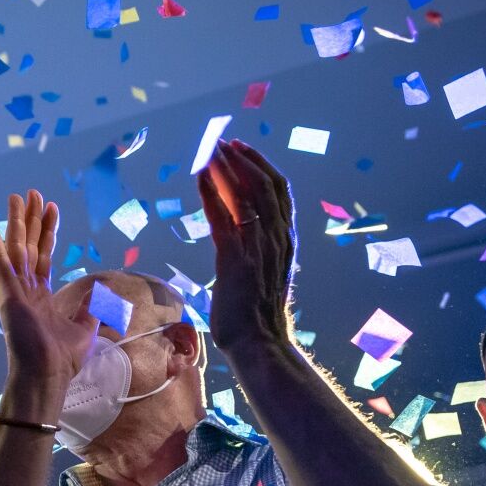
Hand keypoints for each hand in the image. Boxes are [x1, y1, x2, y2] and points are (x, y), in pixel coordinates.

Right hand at [0, 190, 96, 394]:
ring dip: (15, 219)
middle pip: (29, 245)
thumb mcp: (86, 326)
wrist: (47, 374)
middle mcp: (25, 288)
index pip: (44, 255)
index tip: (50, 208)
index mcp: (41, 296)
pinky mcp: (6, 290)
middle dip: (31, 218)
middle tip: (31, 193)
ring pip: (15, 245)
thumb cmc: (63, 358)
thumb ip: (91, 306)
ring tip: (16, 195)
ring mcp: (14, 288)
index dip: (48, 231)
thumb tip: (102, 291)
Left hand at [197, 139, 295, 353]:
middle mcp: (276, 239)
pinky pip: (223, 217)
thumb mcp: (263, 276)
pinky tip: (199, 177)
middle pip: (266, 185)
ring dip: (227, 169)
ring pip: (247, 195)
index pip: (279, 192)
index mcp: (285, 241)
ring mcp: (258, 248)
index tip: (243, 151)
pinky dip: (211, 193)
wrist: (259, 343)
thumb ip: (259, 255)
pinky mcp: (235, 260)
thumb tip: (241, 244)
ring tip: (211, 151)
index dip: (261, 167)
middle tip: (225, 143)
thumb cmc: (256, 315)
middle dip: (245, 160)